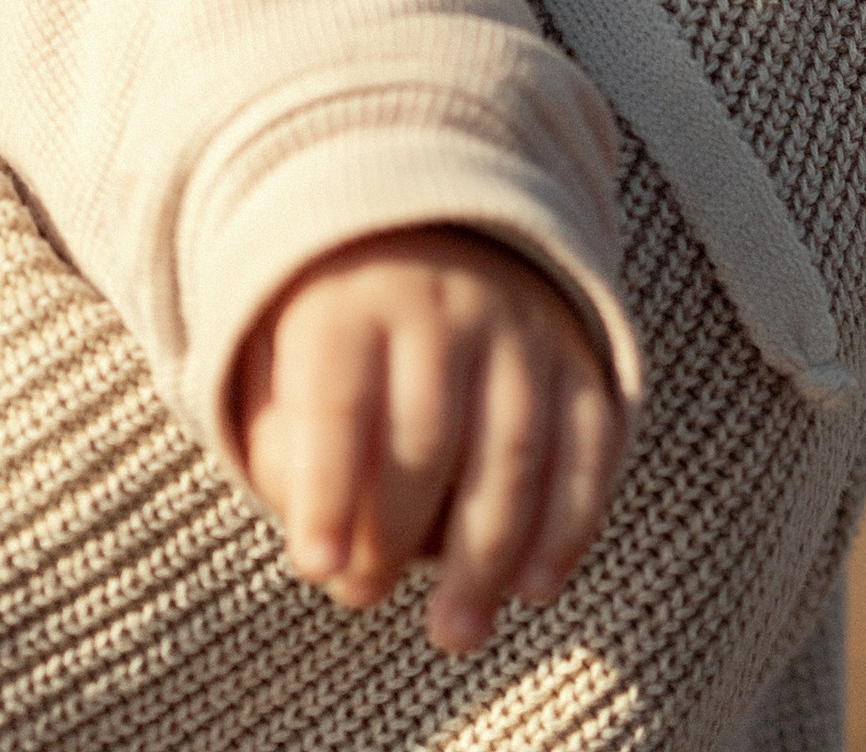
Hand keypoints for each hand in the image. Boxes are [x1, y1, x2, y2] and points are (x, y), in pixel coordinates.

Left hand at [232, 226, 626, 655]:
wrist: (434, 232)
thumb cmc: (340, 328)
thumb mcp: (280, 355)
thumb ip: (282, 445)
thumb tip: (325, 553)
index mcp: (351, 298)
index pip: (338, 399)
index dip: (327, 488)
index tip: (317, 567)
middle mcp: (441, 303)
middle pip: (426, 434)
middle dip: (394, 534)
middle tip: (365, 599)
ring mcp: (519, 328)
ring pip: (513, 451)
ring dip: (485, 556)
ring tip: (455, 633)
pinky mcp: (578, 358)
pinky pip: (585, 448)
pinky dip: (567, 524)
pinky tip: (535, 586)